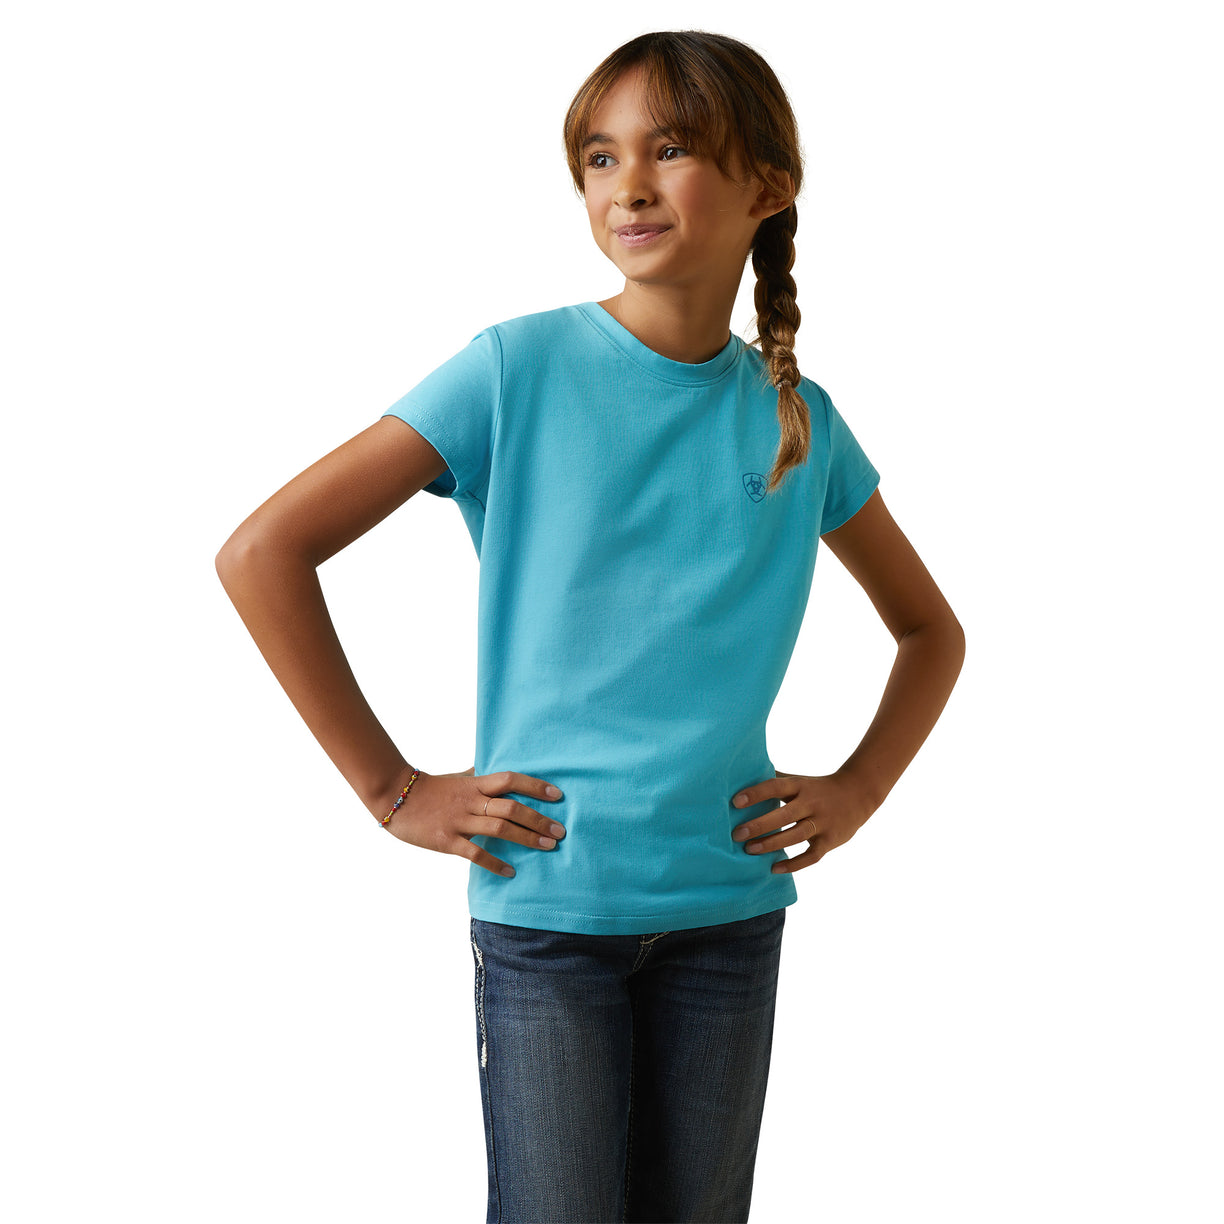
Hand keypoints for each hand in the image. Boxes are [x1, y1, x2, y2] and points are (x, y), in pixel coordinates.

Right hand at [384, 768, 565, 876]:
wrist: (395, 798)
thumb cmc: (430, 788)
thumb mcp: (457, 777)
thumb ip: (477, 773)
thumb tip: (492, 764)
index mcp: (475, 784)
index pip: (510, 780)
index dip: (535, 786)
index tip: (558, 796)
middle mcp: (471, 801)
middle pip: (511, 807)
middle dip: (539, 819)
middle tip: (560, 831)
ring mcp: (459, 820)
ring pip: (499, 828)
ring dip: (527, 838)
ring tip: (548, 847)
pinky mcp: (446, 840)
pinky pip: (475, 853)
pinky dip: (494, 863)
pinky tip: (511, 872)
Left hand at [730, 769, 876, 873]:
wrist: (857, 794)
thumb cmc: (817, 788)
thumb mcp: (798, 780)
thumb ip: (775, 781)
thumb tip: (742, 777)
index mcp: (800, 786)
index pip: (776, 787)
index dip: (756, 794)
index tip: (735, 802)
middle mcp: (812, 803)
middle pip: (784, 815)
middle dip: (759, 825)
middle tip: (737, 834)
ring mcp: (823, 823)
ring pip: (796, 836)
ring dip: (772, 844)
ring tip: (750, 850)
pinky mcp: (830, 841)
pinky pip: (811, 856)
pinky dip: (794, 864)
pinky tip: (774, 868)